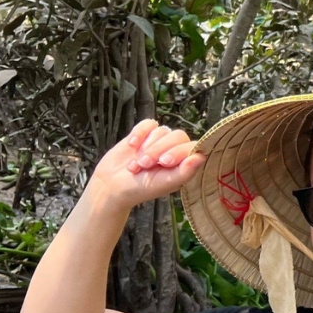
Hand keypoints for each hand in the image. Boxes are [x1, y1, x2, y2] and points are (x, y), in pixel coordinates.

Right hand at [86, 119, 204, 210]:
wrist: (111, 185)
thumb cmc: (140, 189)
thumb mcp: (163, 184)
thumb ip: (184, 172)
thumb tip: (201, 157)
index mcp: (184, 164)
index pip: (192, 147)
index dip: (178, 151)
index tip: (163, 162)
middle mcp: (175, 151)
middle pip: (177, 136)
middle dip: (158, 150)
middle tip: (144, 164)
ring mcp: (159, 141)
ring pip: (162, 130)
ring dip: (146, 146)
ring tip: (136, 163)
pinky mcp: (144, 134)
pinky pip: (148, 123)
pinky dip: (139, 133)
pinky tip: (132, 145)